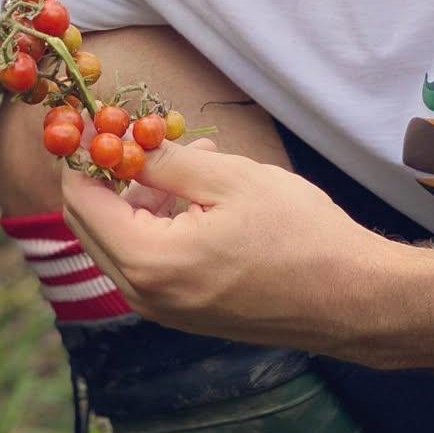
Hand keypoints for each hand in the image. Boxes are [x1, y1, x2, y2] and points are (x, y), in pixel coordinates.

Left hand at [62, 137, 402, 353]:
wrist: (352, 299)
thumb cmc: (298, 235)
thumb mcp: (229, 179)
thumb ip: (164, 161)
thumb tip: (119, 140)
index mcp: (149, 262)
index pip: (81, 201)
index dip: (80, 154)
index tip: (92, 118)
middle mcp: (145, 296)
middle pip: (92, 224)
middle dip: (109, 173)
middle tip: (139, 131)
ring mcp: (165, 310)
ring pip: (123, 240)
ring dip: (144, 194)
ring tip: (194, 156)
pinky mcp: (186, 313)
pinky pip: (151, 259)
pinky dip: (162, 221)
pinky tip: (201, 192)